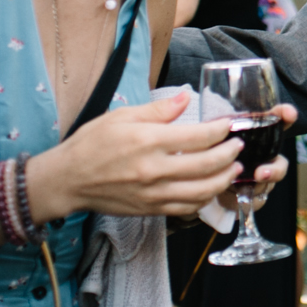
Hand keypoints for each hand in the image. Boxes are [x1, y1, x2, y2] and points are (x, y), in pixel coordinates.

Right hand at [31, 91, 296, 219]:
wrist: (67, 180)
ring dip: (223, 180)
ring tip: (233, 169)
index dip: (221, 130)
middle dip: (229, 154)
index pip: (198, 136)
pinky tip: (211, 189)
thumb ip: (158, 110)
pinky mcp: (150, 209)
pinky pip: (186, 208)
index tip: (229, 126)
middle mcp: (154, 170)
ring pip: (202, 191)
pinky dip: (204, 199)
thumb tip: (187, 98)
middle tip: (238, 146)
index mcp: (148, 141)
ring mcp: (153, 193)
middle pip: (207, 165)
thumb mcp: (121, 116)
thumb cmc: (91, 143)